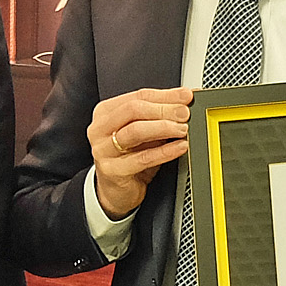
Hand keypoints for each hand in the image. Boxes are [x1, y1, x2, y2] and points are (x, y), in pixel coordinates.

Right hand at [89, 88, 193, 220]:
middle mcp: (100, 129)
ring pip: (135, 131)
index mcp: (106, 112)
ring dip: (164, 127)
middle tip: (185, 113)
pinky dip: (165, 151)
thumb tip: (184, 100)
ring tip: (183, 129)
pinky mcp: (113, 170)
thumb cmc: (129, 157)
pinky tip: (179, 147)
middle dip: (164, 109)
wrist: (115, 191)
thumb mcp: (143, 131)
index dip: (165, 95)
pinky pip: (143, 158)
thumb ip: (158, 115)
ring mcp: (103, 150)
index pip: (138, 96)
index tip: (186, 96)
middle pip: (134, 110)